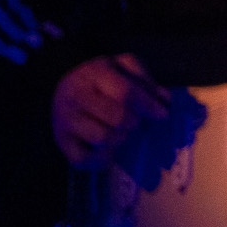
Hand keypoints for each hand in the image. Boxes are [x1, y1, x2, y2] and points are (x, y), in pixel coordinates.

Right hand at [52, 53, 169, 166]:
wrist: (63, 86)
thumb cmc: (102, 78)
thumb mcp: (124, 67)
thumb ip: (145, 79)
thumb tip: (164, 100)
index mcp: (94, 74)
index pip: (125, 92)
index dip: (148, 105)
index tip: (163, 115)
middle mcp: (75, 96)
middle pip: (117, 117)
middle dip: (134, 122)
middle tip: (135, 122)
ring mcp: (65, 120)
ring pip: (103, 138)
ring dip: (120, 139)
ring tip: (120, 132)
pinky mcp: (61, 141)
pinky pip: (83, 159)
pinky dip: (101, 159)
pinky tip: (108, 149)